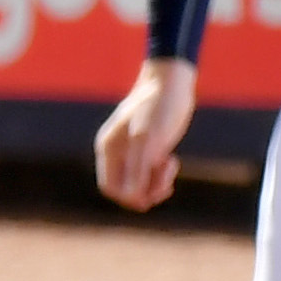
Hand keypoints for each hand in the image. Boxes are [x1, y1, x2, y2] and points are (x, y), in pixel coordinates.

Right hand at [91, 58, 195, 211]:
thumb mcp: (147, 138)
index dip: (127, 196)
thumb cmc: (157, 107)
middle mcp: (118, 153)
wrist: (171, 84)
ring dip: (156, 184)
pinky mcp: (150, 150)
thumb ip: (138, 168)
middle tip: (166, 185)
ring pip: (140, 184)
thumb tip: (133, 196)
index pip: (110, 187)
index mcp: (108, 149)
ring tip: (170, 166)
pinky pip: (151, 174)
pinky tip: (172, 161)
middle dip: (145, 191)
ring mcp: (134, 152)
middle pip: (125, 189)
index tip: (149, 194)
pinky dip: (162, 175)